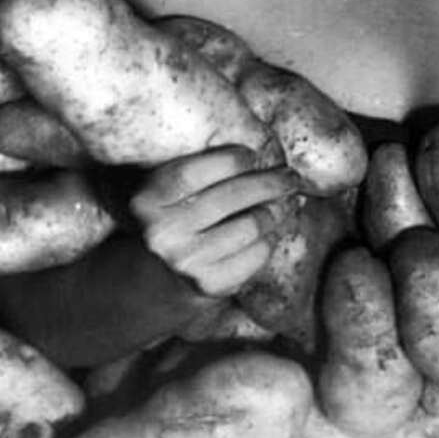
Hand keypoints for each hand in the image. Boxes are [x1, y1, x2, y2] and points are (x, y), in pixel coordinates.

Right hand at [131, 146, 299, 297]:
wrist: (155, 279)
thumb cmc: (174, 220)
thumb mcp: (169, 192)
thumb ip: (201, 170)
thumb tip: (263, 153)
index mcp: (148, 201)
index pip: (192, 173)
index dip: (230, 160)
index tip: (253, 154)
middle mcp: (163, 233)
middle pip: (231, 197)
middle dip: (269, 182)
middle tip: (290, 176)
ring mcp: (186, 261)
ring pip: (251, 225)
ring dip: (275, 211)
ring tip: (284, 204)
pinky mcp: (209, 284)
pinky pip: (256, 254)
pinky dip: (269, 239)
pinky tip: (269, 232)